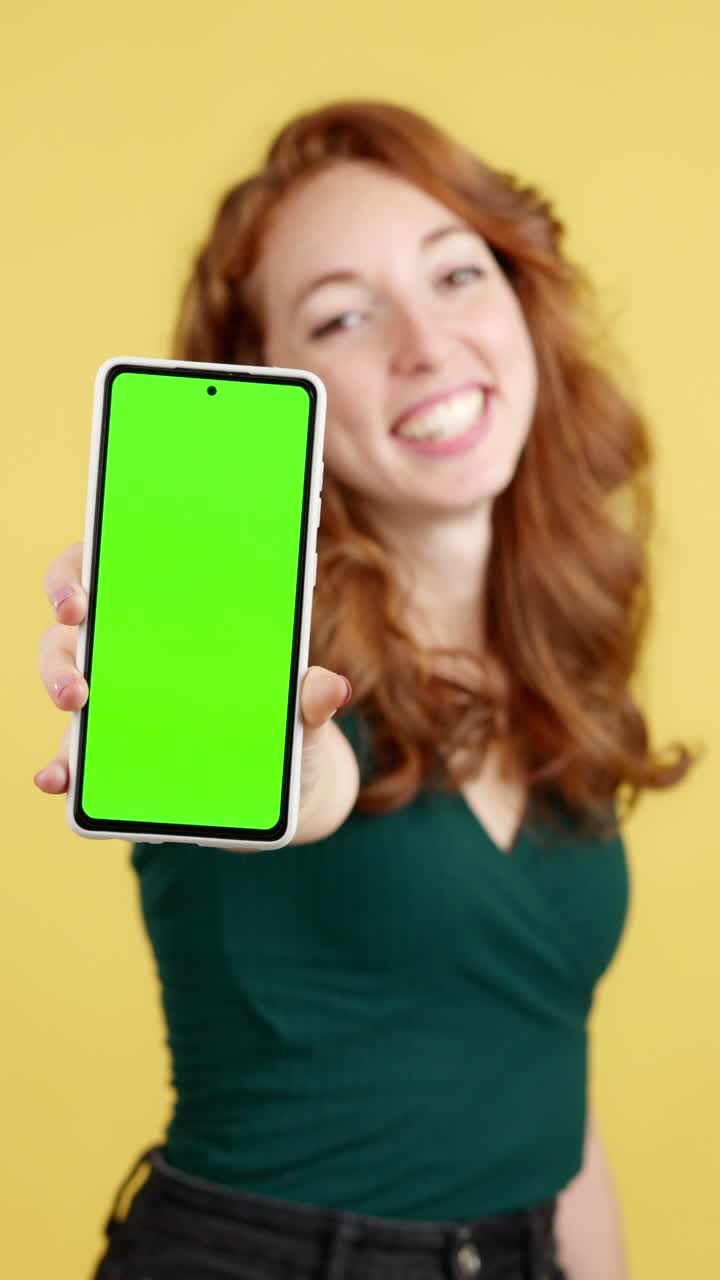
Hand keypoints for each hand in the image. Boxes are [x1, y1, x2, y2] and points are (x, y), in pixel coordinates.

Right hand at [34, 544, 355, 839]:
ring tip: (75, 698)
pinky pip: (72, 756)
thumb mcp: (298, 709)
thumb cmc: (278, 721)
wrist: (277, 785)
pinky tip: (58, 778)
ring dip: (59, 680)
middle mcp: (128, 648)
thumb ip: (307, 697)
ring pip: (66, 675)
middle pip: (76, 619)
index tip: (87, 580)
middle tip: (77, 618)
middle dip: (68, 614)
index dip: (84, 566)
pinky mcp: (108, 756)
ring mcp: (113, 701)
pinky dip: (60, 767)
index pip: (109, 567)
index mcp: (170, 613)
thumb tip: (331, 688)